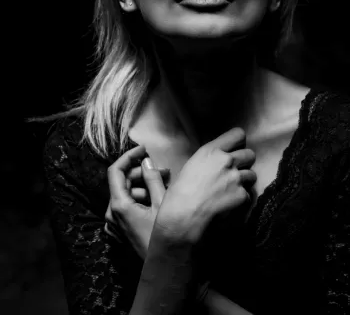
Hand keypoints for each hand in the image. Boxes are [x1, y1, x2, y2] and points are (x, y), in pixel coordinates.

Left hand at [105, 145, 169, 259]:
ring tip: (166, 185)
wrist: (164, 270)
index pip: (115, 171)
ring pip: (127, 194)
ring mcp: (116, 223)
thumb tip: (146, 161)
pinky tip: (158, 198)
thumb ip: (152, 180)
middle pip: (122, 182)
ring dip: (144, 186)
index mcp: (119, 205)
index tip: (144, 149)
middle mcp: (112, 213)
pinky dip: (141, 198)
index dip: (129, 156)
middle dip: (142, 172)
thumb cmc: (164, 237)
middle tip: (165, 171)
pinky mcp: (122, 229)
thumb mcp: (162, 204)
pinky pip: (128, 206)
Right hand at [154, 127, 256, 244]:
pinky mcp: (241, 195)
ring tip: (232, 190)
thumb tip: (205, 162)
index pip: (238, 134)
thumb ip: (206, 160)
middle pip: (250, 154)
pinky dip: (241, 199)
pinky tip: (229, 204)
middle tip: (234, 172)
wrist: (183, 216)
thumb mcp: (189, 166)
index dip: (238, 142)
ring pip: (252, 175)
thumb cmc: (179, 193)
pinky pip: (248, 194)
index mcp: (211, 151)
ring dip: (245, 181)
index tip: (235, 150)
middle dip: (245, 163)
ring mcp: (236, 177)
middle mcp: (226, 160)